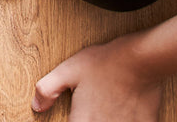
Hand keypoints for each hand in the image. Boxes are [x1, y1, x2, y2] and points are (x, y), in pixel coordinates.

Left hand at [32, 36, 161, 120]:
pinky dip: (126, 120)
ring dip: (106, 119)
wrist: (140, 61)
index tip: (75, 115)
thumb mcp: (67, 70)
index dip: (73, 120)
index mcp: (84, 120)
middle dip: (87, 119)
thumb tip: (36, 106)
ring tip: (105, 108)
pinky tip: (122, 113)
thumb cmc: (103, 64)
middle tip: (90, 108)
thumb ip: (47, 90)